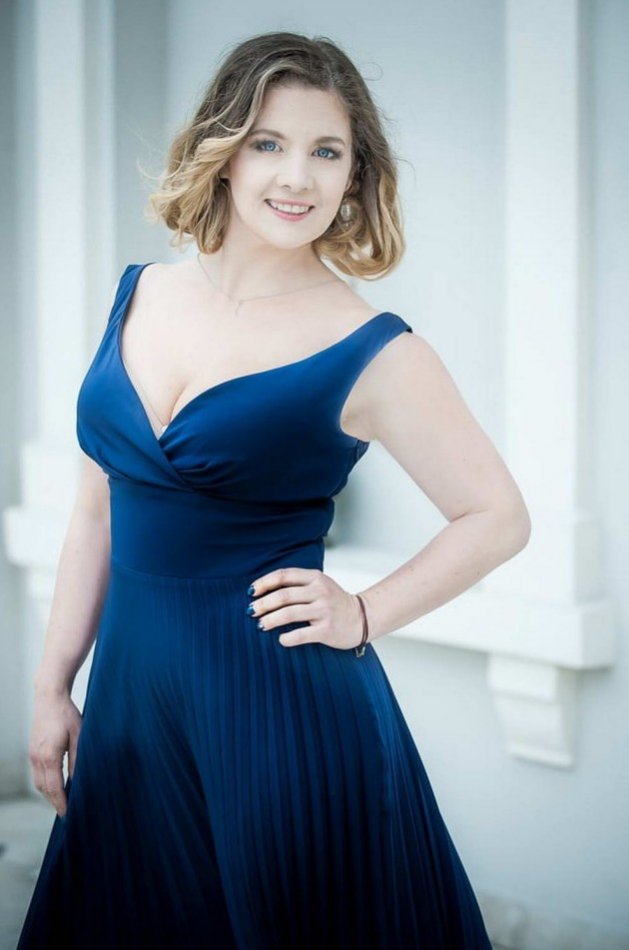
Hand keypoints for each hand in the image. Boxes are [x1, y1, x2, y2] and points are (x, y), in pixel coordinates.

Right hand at [28, 686, 82, 817]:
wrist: (49, 697)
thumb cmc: (67, 714)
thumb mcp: (79, 736)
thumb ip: (78, 760)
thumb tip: (79, 780)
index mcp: (49, 756)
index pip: (54, 788)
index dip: (61, 803)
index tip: (67, 814)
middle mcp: (37, 757)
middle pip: (44, 789)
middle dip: (54, 802)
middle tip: (66, 812)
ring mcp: (32, 754)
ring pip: (38, 782)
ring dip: (48, 794)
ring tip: (61, 801)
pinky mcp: (32, 750)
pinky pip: (36, 773)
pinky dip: (44, 783)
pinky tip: (54, 784)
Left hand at [247, 567, 365, 650]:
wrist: (362, 617)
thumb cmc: (335, 602)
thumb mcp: (319, 585)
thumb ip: (297, 584)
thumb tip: (264, 591)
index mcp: (315, 578)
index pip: (284, 575)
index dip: (264, 583)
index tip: (251, 592)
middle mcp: (320, 592)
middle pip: (283, 595)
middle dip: (263, 604)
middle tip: (251, 611)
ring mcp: (324, 610)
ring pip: (289, 613)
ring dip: (270, 620)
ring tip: (260, 625)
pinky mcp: (327, 629)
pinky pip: (301, 634)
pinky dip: (287, 638)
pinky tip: (280, 639)